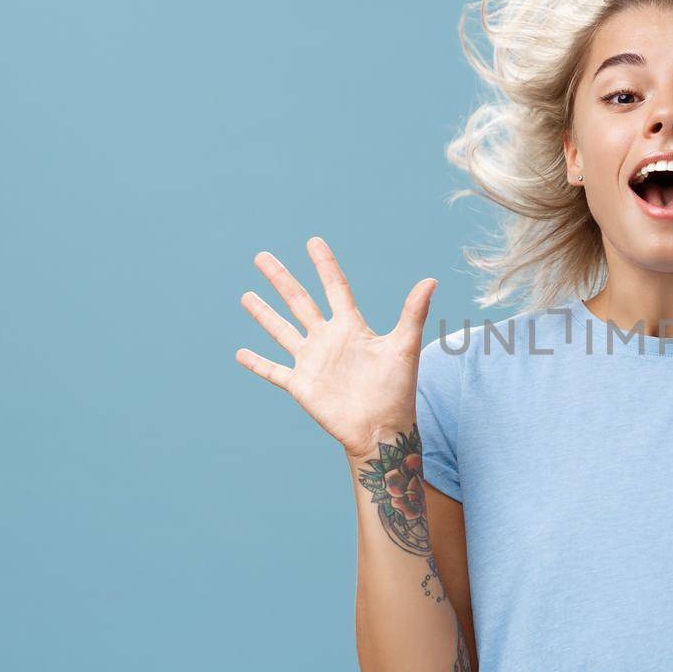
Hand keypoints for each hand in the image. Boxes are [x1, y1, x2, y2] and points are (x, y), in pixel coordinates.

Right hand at [235, 236, 437, 457]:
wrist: (382, 429)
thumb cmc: (397, 390)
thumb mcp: (405, 347)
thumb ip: (414, 313)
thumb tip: (432, 280)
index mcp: (351, 327)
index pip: (334, 288)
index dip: (324, 265)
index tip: (313, 242)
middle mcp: (328, 340)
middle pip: (299, 302)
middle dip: (281, 279)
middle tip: (261, 257)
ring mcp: (312, 362)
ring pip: (282, 331)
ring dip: (264, 314)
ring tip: (246, 296)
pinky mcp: (301, 385)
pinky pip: (274, 371)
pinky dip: (257, 363)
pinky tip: (240, 353)